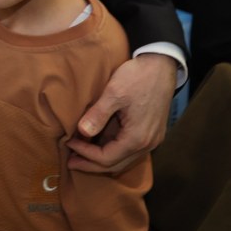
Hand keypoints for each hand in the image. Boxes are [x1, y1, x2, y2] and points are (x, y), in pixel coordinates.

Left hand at [66, 53, 177, 172]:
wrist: (161, 65)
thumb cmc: (138, 77)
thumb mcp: (114, 93)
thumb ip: (98, 115)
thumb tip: (81, 132)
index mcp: (137, 138)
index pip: (106, 158)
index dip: (85, 154)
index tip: (69, 143)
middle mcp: (146, 145)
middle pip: (115, 165)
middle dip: (91, 164)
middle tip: (71, 161)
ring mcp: (151, 140)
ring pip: (123, 160)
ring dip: (102, 159)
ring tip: (82, 153)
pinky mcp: (151, 133)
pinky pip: (130, 150)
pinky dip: (113, 150)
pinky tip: (100, 142)